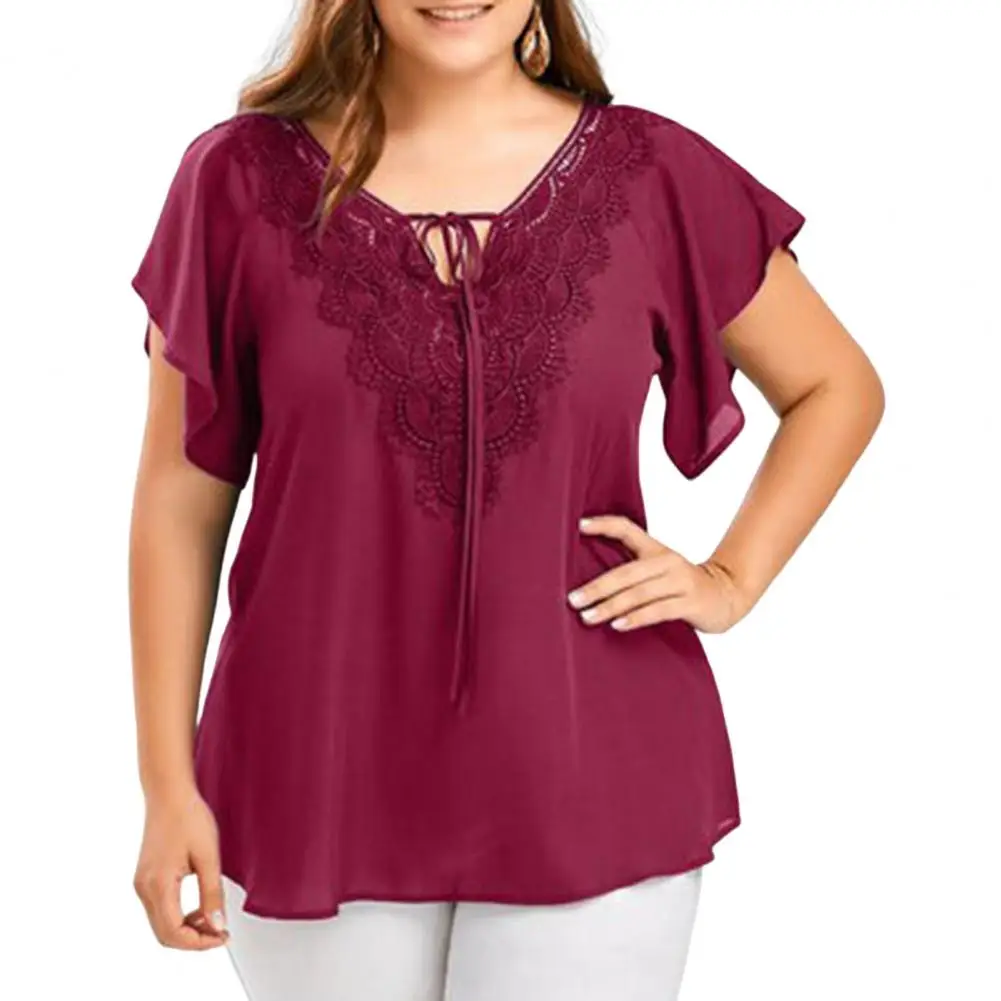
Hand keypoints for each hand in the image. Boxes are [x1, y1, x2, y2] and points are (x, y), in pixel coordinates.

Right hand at [133, 786, 229, 949]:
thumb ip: (212, 894)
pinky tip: (198, 906)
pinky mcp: (145, 877)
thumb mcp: (208, 856)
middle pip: (164, 934)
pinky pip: (159, 909)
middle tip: (220, 932)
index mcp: (158, 886)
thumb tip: (217, 925)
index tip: (222, 937)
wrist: (168, 793)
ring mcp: (141, 884)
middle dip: (193, 939)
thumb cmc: (188, 817)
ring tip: (213, 917)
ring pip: (161, 924)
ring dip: (186, 928)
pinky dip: (178, 915)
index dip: (200, 942)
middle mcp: (144, 889)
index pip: (174, 933)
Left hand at [567, 514, 749, 633]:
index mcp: (656, 550)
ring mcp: (681, 582)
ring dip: (611, 606)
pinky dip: (636, 618)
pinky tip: (617, 625)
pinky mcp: (691, 603)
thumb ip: (631, 570)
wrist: (726, 595)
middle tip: (573, 599)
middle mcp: (667, 562)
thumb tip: (590, 582)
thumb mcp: (659, 569)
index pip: (627, 529)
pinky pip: (658, 611)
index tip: (579, 526)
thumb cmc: (682, 585)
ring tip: (588, 616)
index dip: (604, 524)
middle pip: (626, 572)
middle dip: (597, 587)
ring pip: (640, 593)